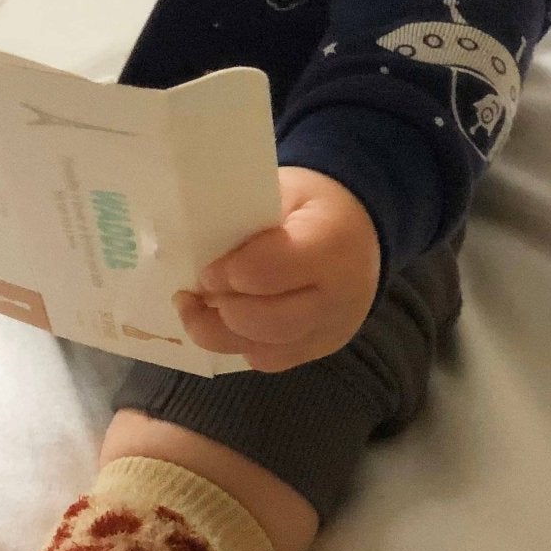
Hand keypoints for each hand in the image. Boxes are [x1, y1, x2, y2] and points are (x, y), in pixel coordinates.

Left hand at [174, 167, 381, 372]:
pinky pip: (269, 360)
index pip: (270, 271)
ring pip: (264, 349)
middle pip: (267, 321)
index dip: (229, 274)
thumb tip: (191, 245)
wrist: (359, 231)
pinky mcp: (320, 349)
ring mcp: (331, 329)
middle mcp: (339, 296)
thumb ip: (242, 218)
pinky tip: (221, 321)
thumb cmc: (310, 205)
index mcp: (331, 244)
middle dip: (221, 308)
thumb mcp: (279, 190)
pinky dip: (238, 345)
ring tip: (193, 307)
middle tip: (194, 291)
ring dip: (218, 332)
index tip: (205, 269)